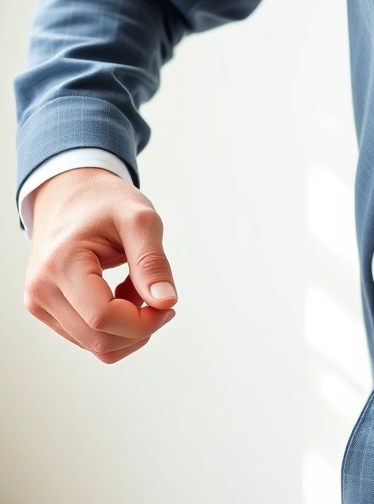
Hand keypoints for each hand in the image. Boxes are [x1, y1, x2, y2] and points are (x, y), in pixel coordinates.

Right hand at [24, 167, 176, 362]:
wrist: (70, 193)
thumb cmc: (104, 201)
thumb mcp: (140, 220)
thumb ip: (153, 262)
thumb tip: (166, 302)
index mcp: (61, 264)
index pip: (104, 318)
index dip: (144, 321)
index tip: (167, 304)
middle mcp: (42, 290)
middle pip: (100, 340)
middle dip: (141, 328)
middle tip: (160, 298)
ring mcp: (40, 303)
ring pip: (96, 346)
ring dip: (129, 327)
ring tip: (136, 288)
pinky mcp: (46, 310)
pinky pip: (88, 337)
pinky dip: (115, 325)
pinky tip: (122, 294)